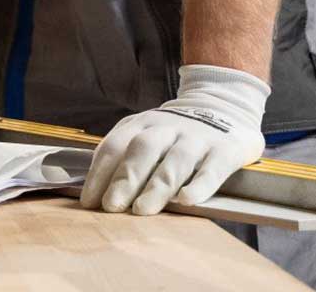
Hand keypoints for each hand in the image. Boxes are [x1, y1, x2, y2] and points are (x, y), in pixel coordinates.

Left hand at [80, 64, 268, 214]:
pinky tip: (187, 200)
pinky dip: (200, 185)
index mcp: (142, 124)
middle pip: (142, 150)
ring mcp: (197, 138)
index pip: (115, 146)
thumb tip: (96, 195)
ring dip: (156, 186)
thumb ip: (125, 157)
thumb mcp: (147, 134)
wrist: (227, 105)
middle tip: (111, 206)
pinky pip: (212, 168)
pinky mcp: (225, 150)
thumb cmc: (177, 134)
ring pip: (175, 160)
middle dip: (125, 178)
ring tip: (142, 209)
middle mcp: (167, 127)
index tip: (88, 202)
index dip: (99, 173)